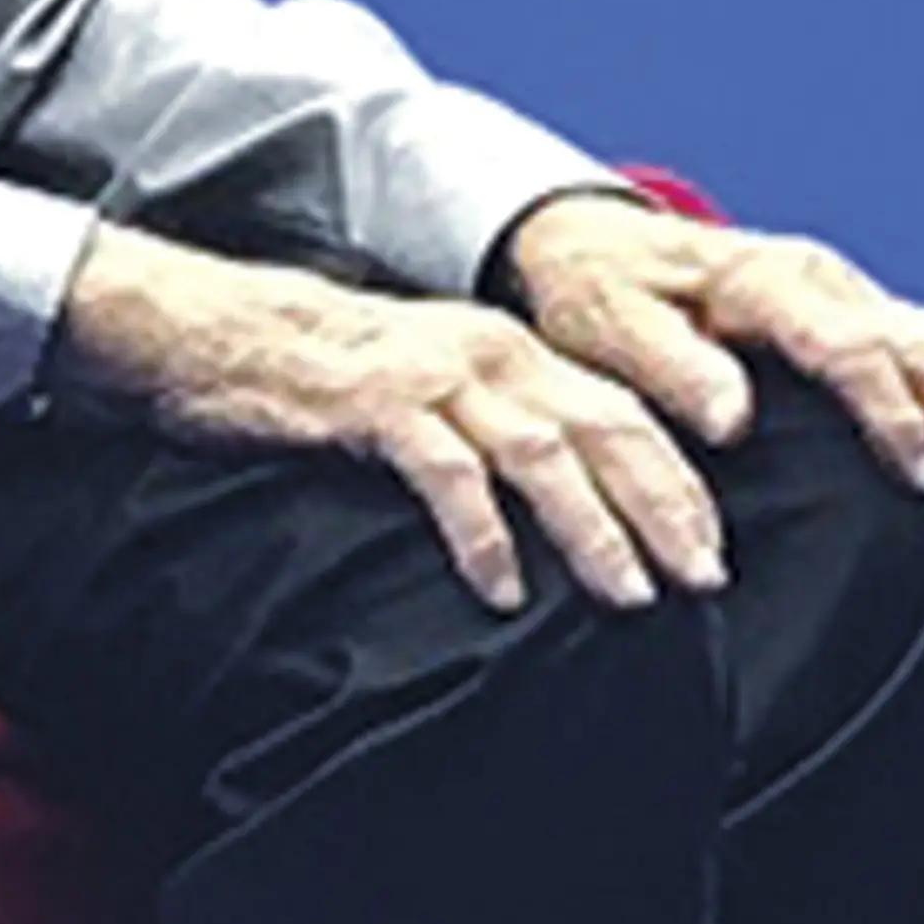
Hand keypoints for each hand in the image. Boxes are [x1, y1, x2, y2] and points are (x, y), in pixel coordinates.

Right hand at [49, 223, 727, 615]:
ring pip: (540, 448)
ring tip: (629, 595)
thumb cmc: (316, 375)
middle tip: (704, 581)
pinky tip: (502, 585)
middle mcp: (484, 351)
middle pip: (604, 426)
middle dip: (664, 506)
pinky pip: (445, 470)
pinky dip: (483, 529)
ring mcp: (429, 374)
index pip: (620, 411)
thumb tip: (563, 508)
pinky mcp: (372, 402)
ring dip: (593, 524)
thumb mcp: (424, 390)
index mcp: (507, 349)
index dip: (679, 481)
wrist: (209, 328)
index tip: (715, 553)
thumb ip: (490, 428)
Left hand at [501, 193, 923, 499]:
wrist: (594, 243)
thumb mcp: (604, 325)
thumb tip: (730, 418)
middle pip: (920, 338)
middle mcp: (816, 277)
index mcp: (758, 281)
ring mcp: (844, 288)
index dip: (889, 410)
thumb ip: (665, 365)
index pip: (847, 344)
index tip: (917, 474)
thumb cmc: (597, 294)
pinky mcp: (855, 307)